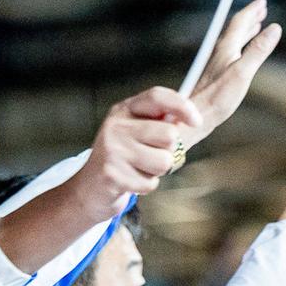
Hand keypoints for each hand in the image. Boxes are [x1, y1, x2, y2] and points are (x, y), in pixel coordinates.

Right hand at [69, 88, 202, 220]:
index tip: (197, 121)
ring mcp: (113, 150)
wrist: (88, 188)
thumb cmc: (120, 157)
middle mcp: (116, 126)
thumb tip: (189, 118)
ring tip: (139, 168)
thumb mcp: (133, 131)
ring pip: (164, 162)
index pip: (158, 97)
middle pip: (169, 135)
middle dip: (168, 150)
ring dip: (157, 170)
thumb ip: (157, 121)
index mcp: (124, 110)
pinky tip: (130, 180)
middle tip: (151, 154)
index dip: (182, 106)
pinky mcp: (113, 175)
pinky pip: (151, 182)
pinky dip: (146, 185)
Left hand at [181, 0, 281, 149]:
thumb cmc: (218, 96)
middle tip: (262, 8)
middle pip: (236, 27)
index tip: (263, 1)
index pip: (240, 21)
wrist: (195, 115)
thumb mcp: (244, 72)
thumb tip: (275, 27)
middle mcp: (220, 50)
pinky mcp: (217, 72)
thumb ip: (258, 50)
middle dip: (250, 16)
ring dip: (246, 29)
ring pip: (234, 38)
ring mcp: (218, 61)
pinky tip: (243, 50)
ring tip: (256, 24)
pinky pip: (232, 50)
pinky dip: (242, 43)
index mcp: (226, 46)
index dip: (252, 10)